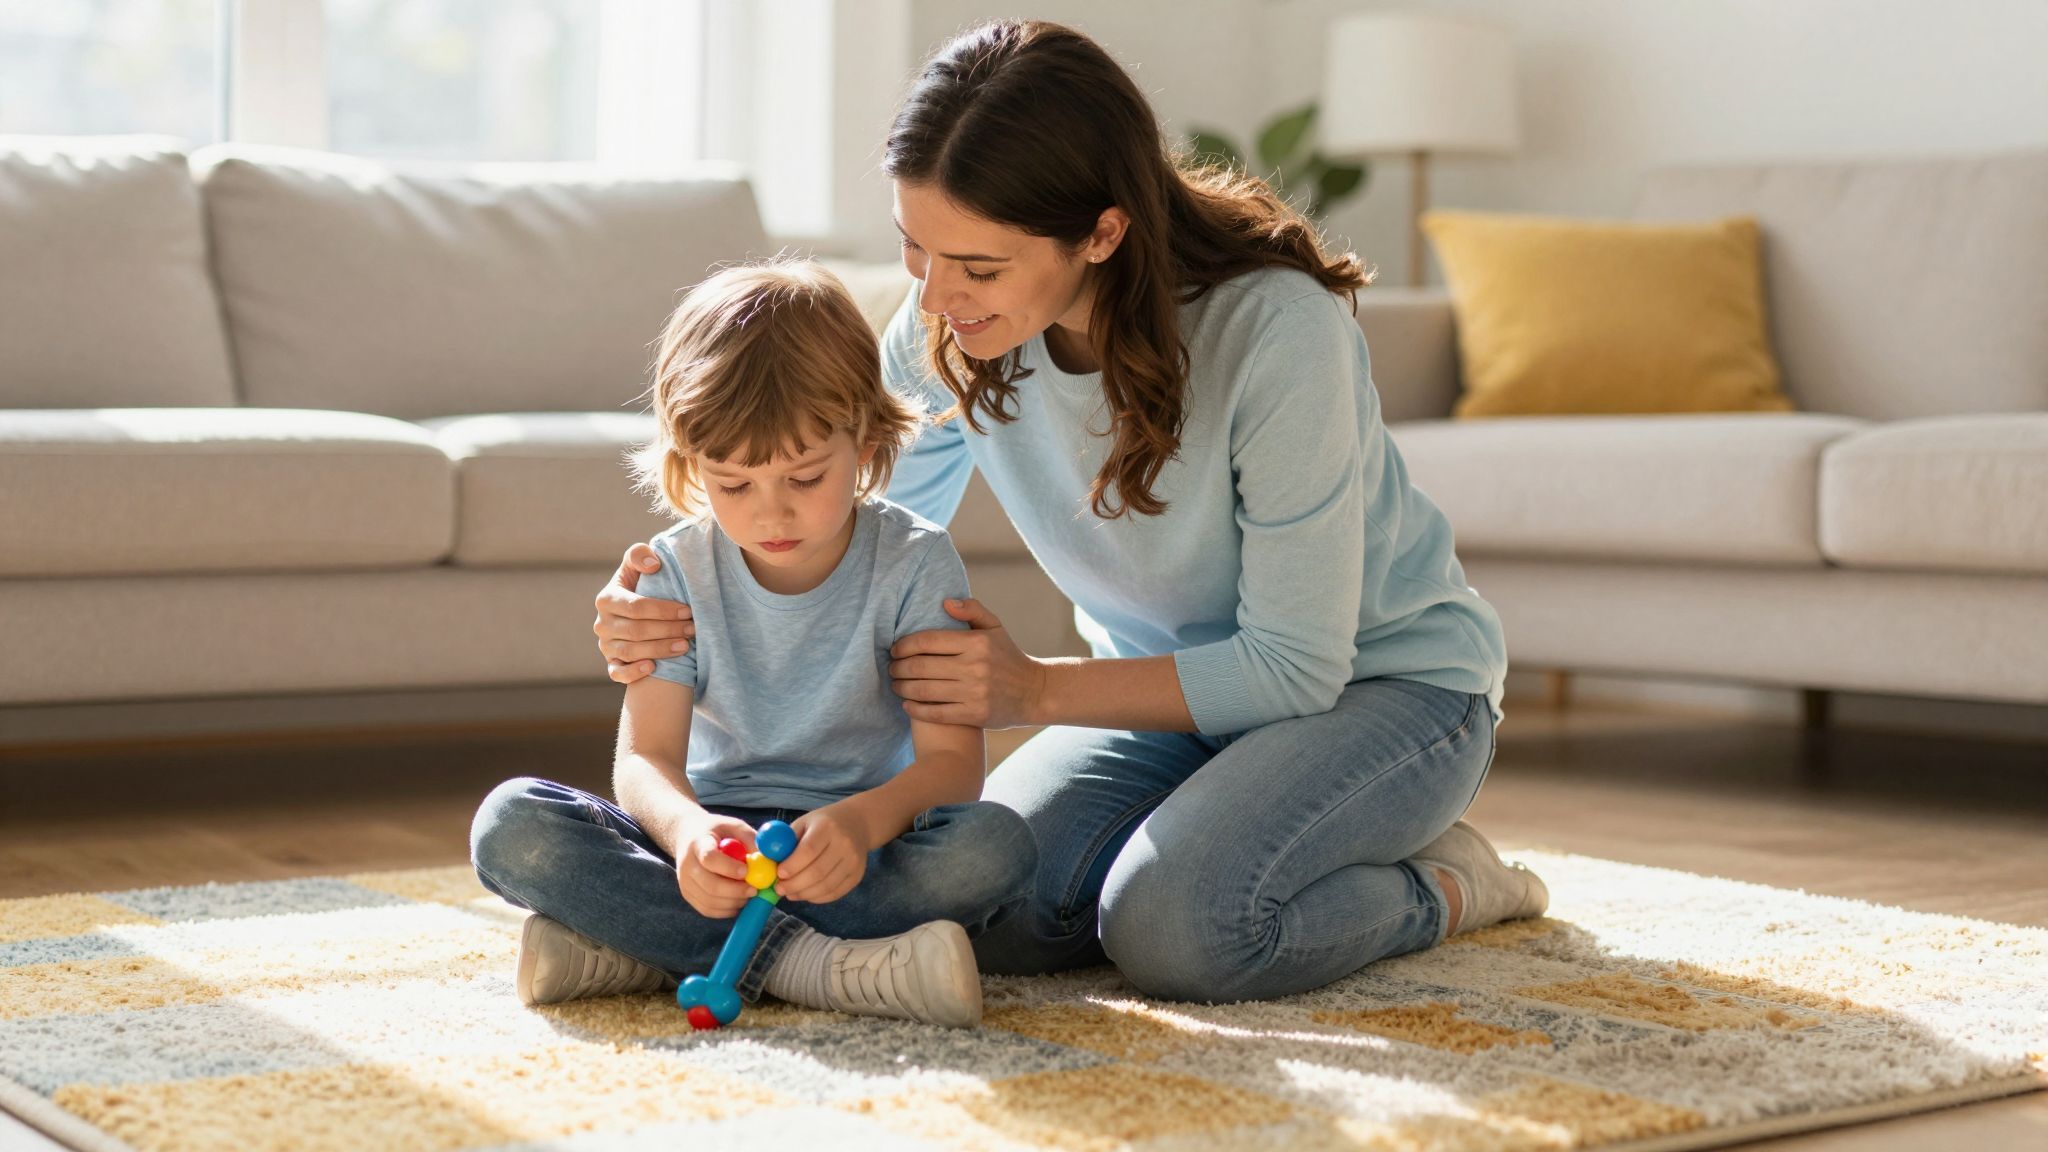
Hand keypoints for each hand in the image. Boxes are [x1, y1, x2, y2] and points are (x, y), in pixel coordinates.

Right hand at [594, 543, 695, 683]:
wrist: (636, 611)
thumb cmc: (641, 584)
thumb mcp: (637, 564)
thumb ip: (639, 555)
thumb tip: (653, 565)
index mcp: (607, 598)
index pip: (636, 606)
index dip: (663, 610)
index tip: (688, 610)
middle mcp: (603, 623)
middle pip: (636, 631)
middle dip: (667, 630)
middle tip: (693, 629)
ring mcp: (606, 645)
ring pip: (630, 652)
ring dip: (659, 650)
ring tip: (685, 646)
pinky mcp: (612, 663)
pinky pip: (617, 673)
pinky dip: (633, 672)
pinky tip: (653, 668)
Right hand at [674, 812, 758, 918]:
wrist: (689, 836)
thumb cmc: (718, 831)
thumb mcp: (735, 827)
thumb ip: (751, 841)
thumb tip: (768, 861)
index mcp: (699, 843)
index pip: (710, 858)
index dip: (729, 868)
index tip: (746, 871)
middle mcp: (687, 864)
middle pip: (710, 885)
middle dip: (736, 891)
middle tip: (755, 890)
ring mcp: (685, 882)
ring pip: (710, 901)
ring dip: (734, 902)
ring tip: (748, 893)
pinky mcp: (688, 895)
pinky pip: (708, 910)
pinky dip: (726, 909)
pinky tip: (738, 899)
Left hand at [775, 804, 871, 904]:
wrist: (857, 824)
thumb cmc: (823, 824)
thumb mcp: (803, 823)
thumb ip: (785, 841)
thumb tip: (765, 862)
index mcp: (827, 827)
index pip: (809, 850)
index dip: (792, 866)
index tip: (778, 875)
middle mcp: (844, 844)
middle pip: (817, 872)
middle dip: (794, 885)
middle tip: (779, 889)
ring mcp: (853, 862)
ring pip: (826, 886)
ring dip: (803, 894)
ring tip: (789, 893)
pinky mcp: (857, 875)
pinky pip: (835, 893)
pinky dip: (817, 898)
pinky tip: (805, 894)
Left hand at [888, 599, 1047, 727]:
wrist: (1035, 692)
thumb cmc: (1009, 657)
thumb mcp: (996, 628)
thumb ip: (973, 610)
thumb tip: (945, 603)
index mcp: (976, 642)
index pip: (928, 640)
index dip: (904, 645)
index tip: (894, 649)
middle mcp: (974, 667)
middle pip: (921, 666)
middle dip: (898, 668)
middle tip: (891, 669)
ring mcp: (974, 692)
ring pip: (924, 690)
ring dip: (902, 688)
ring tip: (895, 685)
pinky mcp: (975, 715)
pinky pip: (936, 713)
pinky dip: (916, 710)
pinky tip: (907, 705)